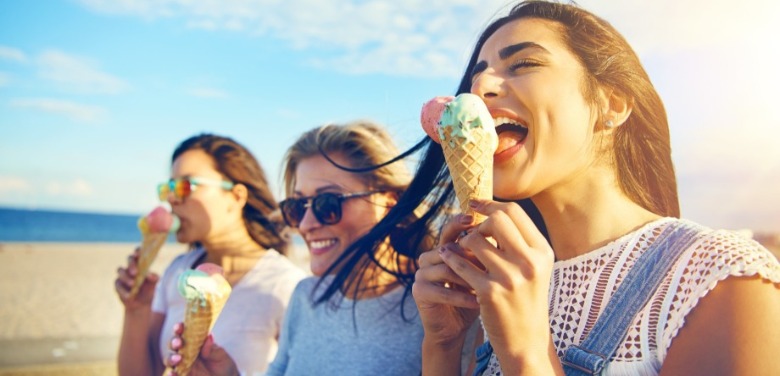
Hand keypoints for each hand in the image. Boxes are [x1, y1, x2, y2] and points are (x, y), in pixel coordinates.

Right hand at [114, 247, 157, 309]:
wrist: (143, 304)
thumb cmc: (150, 290)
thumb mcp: (154, 284)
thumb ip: (154, 278)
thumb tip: (151, 275)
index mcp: (142, 263)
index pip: (139, 253)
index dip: (138, 251)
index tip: (138, 254)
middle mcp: (132, 266)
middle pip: (129, 259)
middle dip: (131, 264)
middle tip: (135, 272)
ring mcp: (124, 275)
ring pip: (120, 270)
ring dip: (126, 277)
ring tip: (132, 284)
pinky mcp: (118, 285)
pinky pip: (118, 285)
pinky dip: (123, 290)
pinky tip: (129, 295)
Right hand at [167, 322, 237, 375]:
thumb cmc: (223, 364)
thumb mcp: (221, 356)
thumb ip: (213, 350)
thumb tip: (209, 337)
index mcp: (193, 342)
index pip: (183, 332)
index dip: (179, 328)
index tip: (180, 326)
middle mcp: (184, 352)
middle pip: (173, 344)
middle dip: (174, 342)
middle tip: (179, 343)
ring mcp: (181, 365)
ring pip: (169, 359)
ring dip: (171, 358)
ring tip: (178, 359)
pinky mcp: (181, 375)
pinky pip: (173, 374)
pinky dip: (170, 374)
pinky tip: (172, 373)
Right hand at [412, 214, 481, 345]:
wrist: (455, 329)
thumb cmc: (474, 297)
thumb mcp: (484, 274)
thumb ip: (490, 254)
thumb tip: (509, 232)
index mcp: (444, 249)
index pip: (451, 230)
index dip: (462, 223)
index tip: (479, 222)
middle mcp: (430, 257)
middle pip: (449, 248)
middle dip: (472, 257)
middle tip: (492, 265)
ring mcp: (421, 273)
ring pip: (445, 268)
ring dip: (468, 278)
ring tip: (487, 286)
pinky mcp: (418, 291)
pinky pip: (441, 291)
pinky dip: (461, 297)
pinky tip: (478, 302)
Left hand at [448, 199, 555, 371]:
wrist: (525, 341)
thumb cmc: (526, 300)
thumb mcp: (534, 268)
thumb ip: (519, 242)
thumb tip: (493, 211)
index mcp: (542, 252)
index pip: (514, 212)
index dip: (490, 204)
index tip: (474, 204)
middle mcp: (529, 262)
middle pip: (497, 219)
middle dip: (479, 222)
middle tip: (471, 232)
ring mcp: (510, 278)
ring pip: (474, 239)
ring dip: (462, 241)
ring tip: (459, 248)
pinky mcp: (489, 292)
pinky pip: (461, 263)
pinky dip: (451, 257)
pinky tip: (446, 257)